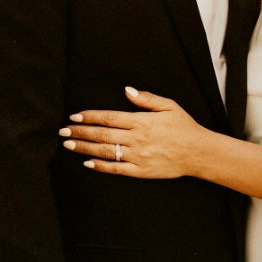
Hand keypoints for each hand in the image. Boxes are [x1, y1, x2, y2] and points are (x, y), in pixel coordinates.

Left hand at [60, 86, 207, 179]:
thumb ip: (147, 98)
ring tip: (68, 145)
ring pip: (105, 152)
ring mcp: (138, 156)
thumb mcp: (169, 106)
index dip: (89, 117)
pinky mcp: (141, 171)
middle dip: (80, 132)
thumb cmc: (184, 127)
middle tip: (63, 131)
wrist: (198, 153)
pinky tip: (87, 163)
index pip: (109, 118)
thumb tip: (127, 90)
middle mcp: (137, 139)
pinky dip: (100, 166)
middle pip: (102, 135)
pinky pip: (116, 169)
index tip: (74, 117)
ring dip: (84, 148)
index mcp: (141, 121)